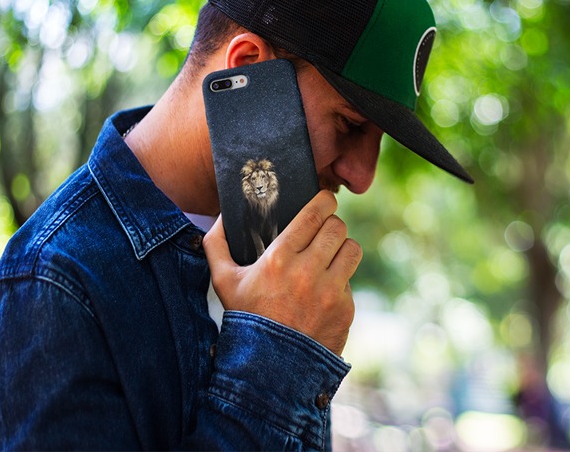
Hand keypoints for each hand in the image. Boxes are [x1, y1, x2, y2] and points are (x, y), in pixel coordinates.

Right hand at [203, 190, 360, 355]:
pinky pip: (351, 281)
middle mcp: (308, 272)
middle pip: (337, 227)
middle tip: (325, 230)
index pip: (315, 214)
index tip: (325, 200)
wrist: (269, 368)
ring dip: (342, 249)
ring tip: (331, 255)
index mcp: (279, 258)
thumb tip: (221, 217)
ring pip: (352, 249)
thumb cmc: (246, 319)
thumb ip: (217, 244)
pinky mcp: (345, 309)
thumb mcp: (223, 281)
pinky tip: (324, 291)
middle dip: (332, 224)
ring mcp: (330, 292)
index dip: (325, 201)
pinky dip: (340, 282)